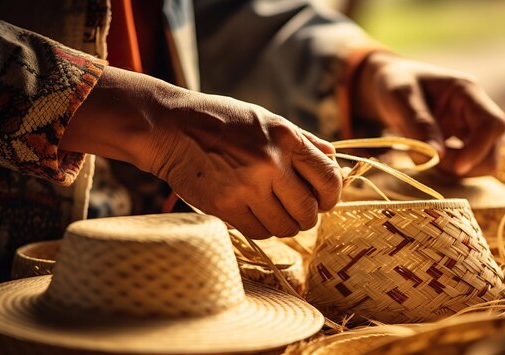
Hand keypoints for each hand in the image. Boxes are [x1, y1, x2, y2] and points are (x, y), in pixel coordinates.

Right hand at [61, 67, 341, 237]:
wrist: (171, 128)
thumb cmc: (222, 121)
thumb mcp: (267, 120)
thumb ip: (303, 141)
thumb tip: (333, 159)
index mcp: (286, 138)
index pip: (329, 180)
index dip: (331, 196)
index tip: (322, 199)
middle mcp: (271, 163)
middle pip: (309, 212)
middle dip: (307, 215)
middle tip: (295, 208)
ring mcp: (248, 187)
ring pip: (286, 227)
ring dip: (284, 224)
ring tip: (272, 209)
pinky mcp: (226, 207)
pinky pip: (259, 233)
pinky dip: (262, 228)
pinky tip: (253, 213)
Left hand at [353, 52, 504, 175]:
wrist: (388, 84)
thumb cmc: (393, 84)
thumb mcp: (399, 97)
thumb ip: (418, 124)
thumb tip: (437, 155)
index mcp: (466, 92)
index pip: (492, 124)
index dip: (478, 149)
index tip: (455, 167)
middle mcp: (476, 110)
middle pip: (493, 149)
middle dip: (466, 164)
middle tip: (432, 161)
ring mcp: (471, 127)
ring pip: (483, 162)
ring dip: (456, 170)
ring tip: (426, 156)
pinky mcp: (462, 142)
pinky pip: (467, 165)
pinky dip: (449, 170)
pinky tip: (429, 158)